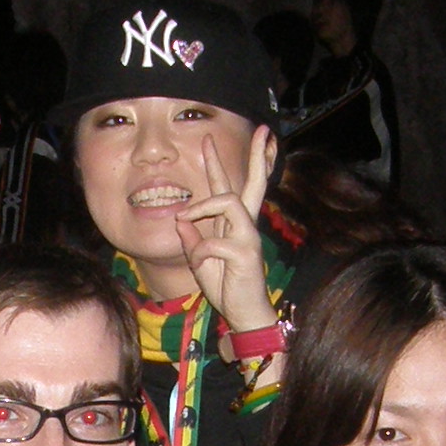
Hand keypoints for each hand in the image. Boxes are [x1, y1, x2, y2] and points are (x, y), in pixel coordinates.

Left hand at [176, 126, 278, 330]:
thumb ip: (192, 238)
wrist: (243, 313)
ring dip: (203, 205)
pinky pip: (214, 242)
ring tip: (186, 214)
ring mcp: (249, 237)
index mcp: (234, 224)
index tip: (208, 138)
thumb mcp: (201, 260)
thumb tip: (181, 219)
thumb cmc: (226, 287)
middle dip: (257, 156)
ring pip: (230, 201)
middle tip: (263, 131)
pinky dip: (200, 251)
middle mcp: (245, 225)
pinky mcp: (246, 253)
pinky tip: (199, 263)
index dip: (218, 162)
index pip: (228, 187)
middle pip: (253, 182)